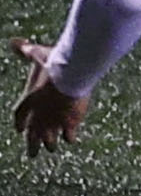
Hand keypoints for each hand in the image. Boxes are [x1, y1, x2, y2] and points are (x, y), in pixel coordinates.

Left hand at [11, 43, 84, 157]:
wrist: (70, 73)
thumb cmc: (53, 63)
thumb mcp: (37, 55)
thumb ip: (25, 50)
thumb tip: (14, 41)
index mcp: (28, 100)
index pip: (20, 116)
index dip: (20, 124)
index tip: (20, 131)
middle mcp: (38, 114)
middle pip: (32, 135)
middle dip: (31, 145)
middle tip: (32, 154)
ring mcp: (53, 120)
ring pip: (48, 139)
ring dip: (49, 144)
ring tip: (50, 149)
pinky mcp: (69, 122)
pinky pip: (68, 135)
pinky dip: (69, 137)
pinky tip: (70, 139)